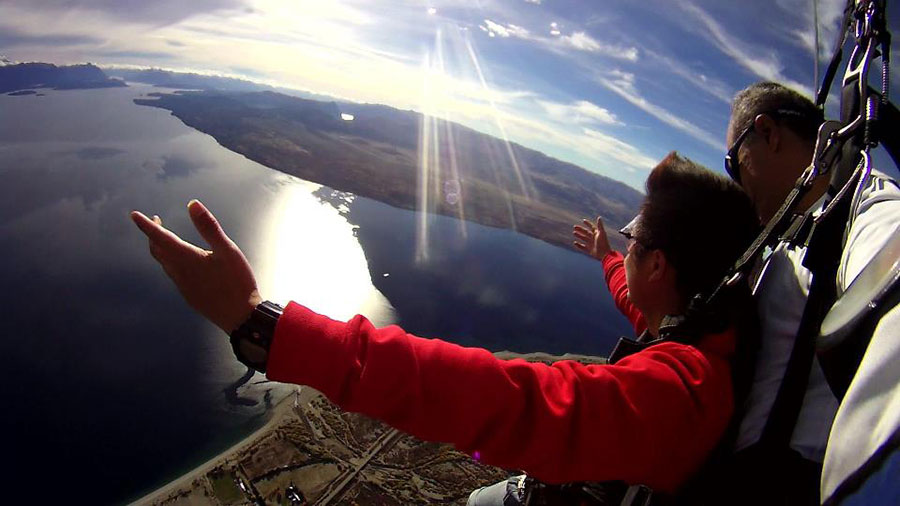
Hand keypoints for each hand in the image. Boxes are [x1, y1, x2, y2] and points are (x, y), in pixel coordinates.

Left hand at [131, 200, 262, 333]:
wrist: (241, 318)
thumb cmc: (237, 282)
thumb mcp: (227, 250)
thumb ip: (209, 227)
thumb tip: (192, 204)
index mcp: (187, 259)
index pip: (160, 237)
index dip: (147, 225)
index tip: (134, 215)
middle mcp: (179, 273)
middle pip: (158, 251)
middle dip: (153, 235)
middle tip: (155, 221)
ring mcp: (183, 286)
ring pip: (164, 264)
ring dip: (161, 248)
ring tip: (166, 238)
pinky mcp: (189, 296)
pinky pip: (173, 275)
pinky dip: (170, 261)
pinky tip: (182, 262)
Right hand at [573, 216, 610, 259]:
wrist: (604, 254)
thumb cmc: (603, 243)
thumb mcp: (601, 233)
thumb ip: (600, 225)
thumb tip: (599, 217)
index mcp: (597, 234)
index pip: (592, 227)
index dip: (588, 224)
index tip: (583, 220)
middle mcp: (594, 238)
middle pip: (586, 232)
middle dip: (580, 229)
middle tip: (574, 227)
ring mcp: (591, 244)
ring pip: (584, 239)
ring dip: (579, 235)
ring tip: (574, 233)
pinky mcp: (589, 250)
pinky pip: (583, 247)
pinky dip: (579, 245)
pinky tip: (575, 242)